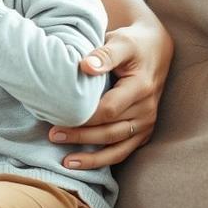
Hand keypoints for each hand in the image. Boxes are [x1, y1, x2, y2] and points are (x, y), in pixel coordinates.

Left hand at [49, 23, 172, 168]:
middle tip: (52, 135)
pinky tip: (82, 165)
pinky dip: (103, 160)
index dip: (85, 116)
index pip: (110, 109)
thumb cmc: (132, 44)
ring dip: (91, 157)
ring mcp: (146, 123)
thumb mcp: (120, 42)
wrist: (155, 50)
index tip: (59, 116)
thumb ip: (104, 54)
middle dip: (81, 136)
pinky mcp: (143, 131)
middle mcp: (147, 110)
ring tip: (65, 162)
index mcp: (141, 88)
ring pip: (118, 147)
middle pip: (111, 131)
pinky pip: (123, 151)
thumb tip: (85, 66)